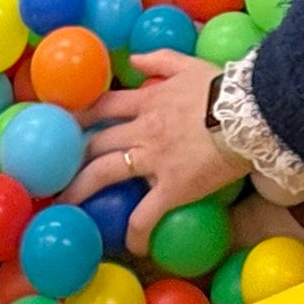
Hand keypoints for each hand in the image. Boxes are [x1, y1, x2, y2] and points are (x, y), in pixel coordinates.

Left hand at [59, 51, 246, 253]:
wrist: (250, 112)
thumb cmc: (225, 89)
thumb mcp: (189, 65)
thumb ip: (159, 60)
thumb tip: (133, 58)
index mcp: (148, 101)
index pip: (103, 105)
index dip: (79, 114)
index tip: (61, 124)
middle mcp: (143, 129)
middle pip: (95, 142)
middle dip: (71, 156)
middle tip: (53, 171)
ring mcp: (154, 158)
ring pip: (105, 173)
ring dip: (80, 190)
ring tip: (64, 206)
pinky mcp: (172, 186)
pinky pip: (146, 213)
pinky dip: (137, 231)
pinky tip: (133, 245)